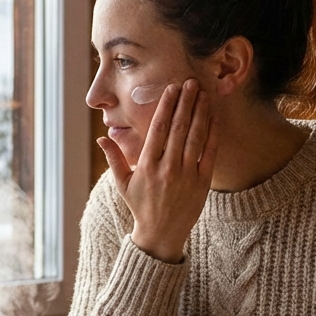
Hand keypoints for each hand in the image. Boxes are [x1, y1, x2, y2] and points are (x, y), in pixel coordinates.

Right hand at [97, 79, 219, 262]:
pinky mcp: (202, 182)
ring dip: (201, 113)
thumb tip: (101, 138)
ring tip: (204, 94)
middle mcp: (167, 168)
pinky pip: (209, 153)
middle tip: (192, 82)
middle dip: (186, 102)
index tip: (172, 89)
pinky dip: (213, 133)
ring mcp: (186, 175)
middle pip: (179, 128)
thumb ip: (113, 158)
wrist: (162, 233)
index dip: (166, 106)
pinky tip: (214, 117)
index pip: (159, 129)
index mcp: (147, 166)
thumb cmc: (140, 205)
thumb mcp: (122, 183)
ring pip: (196, 137)